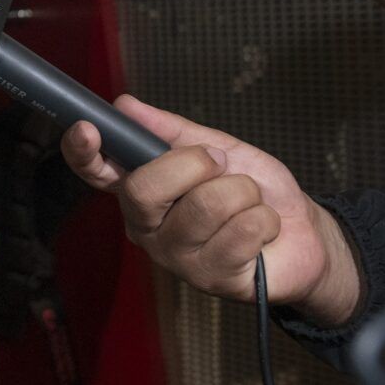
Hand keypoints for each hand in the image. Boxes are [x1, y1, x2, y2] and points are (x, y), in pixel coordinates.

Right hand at [61, 94, 361, 324]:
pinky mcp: (210, 279)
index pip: (95, 172)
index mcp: (141, 190)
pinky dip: (263, 220)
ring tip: (250, 204)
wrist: (302, 233)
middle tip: (221, 166)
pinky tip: (261, 230)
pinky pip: (239, 232)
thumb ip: (172, 131)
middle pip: (144, 188)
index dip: (82, 151)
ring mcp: (175, 257)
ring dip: (244, 193)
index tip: (87, 128)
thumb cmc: (256, 192)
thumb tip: (127, 105)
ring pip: (205, 205)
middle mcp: (147, 226)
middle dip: (196, 164)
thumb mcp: (219, 149)